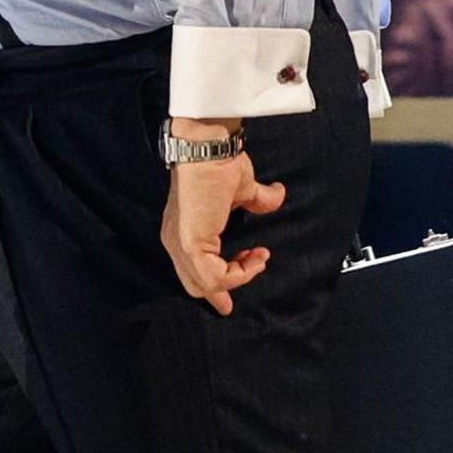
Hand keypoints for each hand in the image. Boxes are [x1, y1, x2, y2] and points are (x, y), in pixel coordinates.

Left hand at [163, 121, 285, 316]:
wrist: (208, 147)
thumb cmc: (219, 163)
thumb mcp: (242, 189)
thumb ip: (257, 200)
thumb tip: (276, 196)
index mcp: (183, 230)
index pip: (193, 270)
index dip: (213, 289)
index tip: (227, 304)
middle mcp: (176, 241)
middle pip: (196, 285)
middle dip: (224, 292)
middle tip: (250, 281)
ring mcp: (180, 245)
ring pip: (206, 285)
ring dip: (240, 276)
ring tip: (259, 257)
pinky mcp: (190, 246)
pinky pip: (215, 278)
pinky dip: (239, 273)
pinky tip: (254, 257)